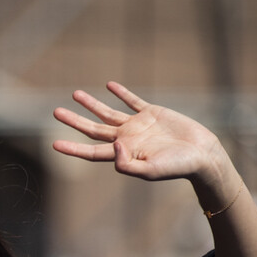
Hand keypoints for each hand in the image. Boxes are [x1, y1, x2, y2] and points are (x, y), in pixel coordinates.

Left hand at [51, 81, 230, 191]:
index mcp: (123, 153)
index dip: (72, 149)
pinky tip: (109, 85)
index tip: (53, 144)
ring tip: (75, 94)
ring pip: (108, 112)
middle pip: (93, 129)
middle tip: (55, 112)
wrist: (202, 155)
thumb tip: (114, 145)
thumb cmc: (177, 167)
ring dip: (91, 103)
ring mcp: (138, 125)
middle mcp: (126, 139)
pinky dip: (122, 92)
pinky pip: (132, 101)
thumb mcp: (149, 171)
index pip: (91, 151)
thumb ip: (127, 163)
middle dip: (74, 121)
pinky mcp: (153, 113)